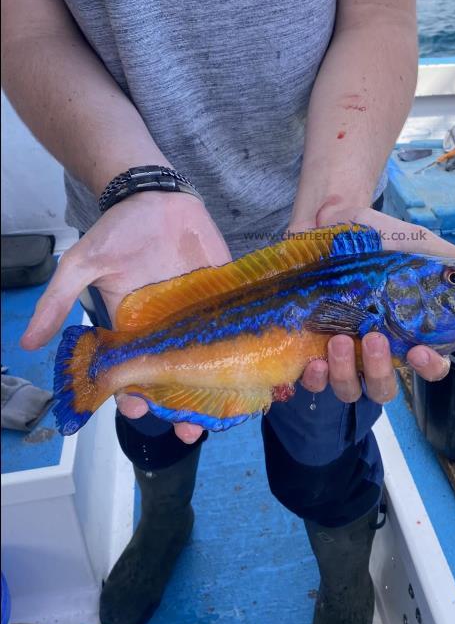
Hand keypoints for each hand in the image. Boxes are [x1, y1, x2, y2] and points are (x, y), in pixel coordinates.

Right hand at [21, 192, 230, 443]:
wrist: (156, 196)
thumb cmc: (118, 231)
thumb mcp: (83, 263)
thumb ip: (58, 299)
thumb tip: (28, 343)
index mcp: (133, 329)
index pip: (133, 374)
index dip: (133, 397)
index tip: (137, 410)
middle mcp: (167, 329)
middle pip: (175, 378)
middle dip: (180, 406)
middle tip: (190, 428)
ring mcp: (198, 315)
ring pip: (209, 361)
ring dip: (216, 388)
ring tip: (225, 413)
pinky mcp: (225, 295)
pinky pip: (237, 326)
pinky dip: (246, 349)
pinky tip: (256, 370)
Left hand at [292, 205, 454, 405]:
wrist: (330, 216)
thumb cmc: (379, 237)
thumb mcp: (421, 246)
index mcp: (406, 331)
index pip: (429, 365)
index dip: (429, 367)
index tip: (420, 351)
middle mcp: (375, 348)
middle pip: (384, 388)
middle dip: (379, 372)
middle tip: (375, 339)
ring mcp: (341, 352)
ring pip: (348, 389)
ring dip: (345, 373)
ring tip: (339, 340)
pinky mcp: (307, 347)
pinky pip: (311, 381)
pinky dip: (313, 378)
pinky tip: (313, 361)